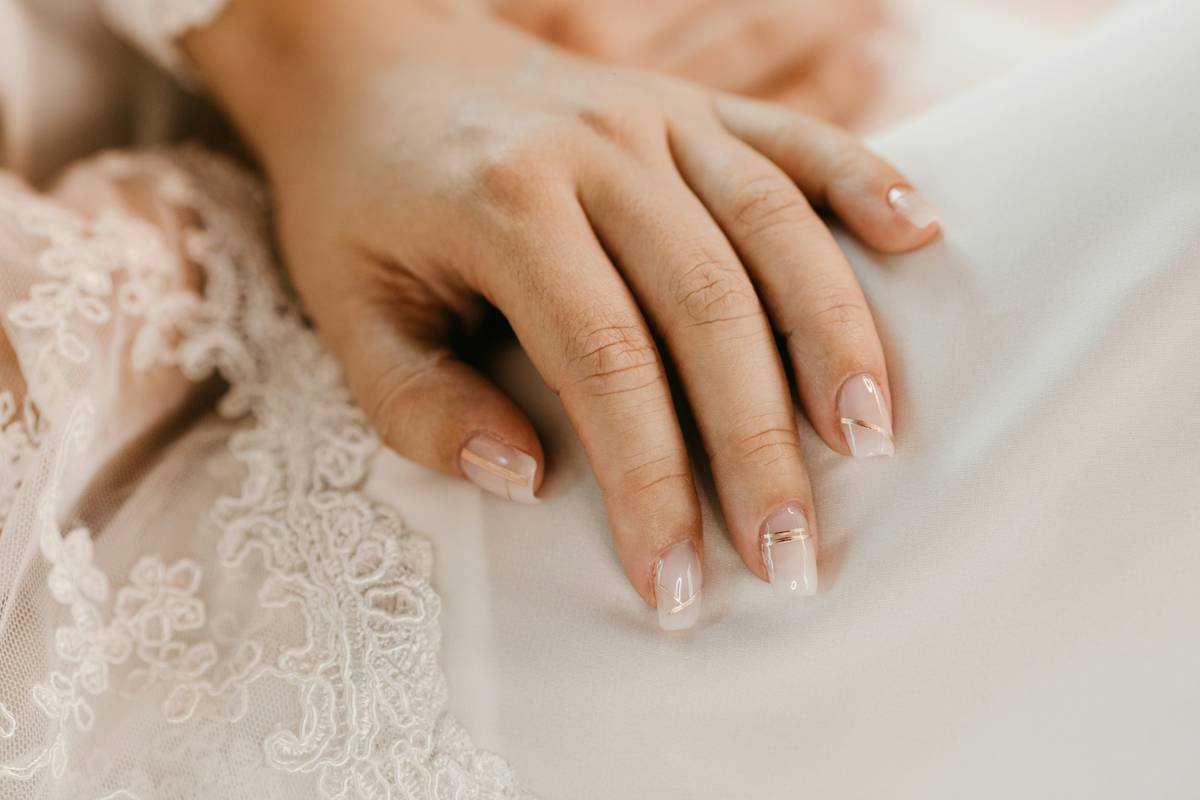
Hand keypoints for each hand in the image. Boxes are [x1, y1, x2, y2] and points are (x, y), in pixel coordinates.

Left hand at [187, 0, 939, 628]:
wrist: (369, 61)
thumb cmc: (356, 202)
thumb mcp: (346, 313)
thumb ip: (420, 406)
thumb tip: (529, 479)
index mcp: (504, 207)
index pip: (604, 366)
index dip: (651, 485)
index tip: (678, 588)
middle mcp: (596, 153)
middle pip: (710, 309)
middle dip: (761, 447)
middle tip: (796, 559)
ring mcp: (654, 116)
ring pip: (774, 226)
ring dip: (835, 337)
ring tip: (875, 440)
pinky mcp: (688, 102)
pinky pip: (794, 136)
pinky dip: (863, 183)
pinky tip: (921, 238)